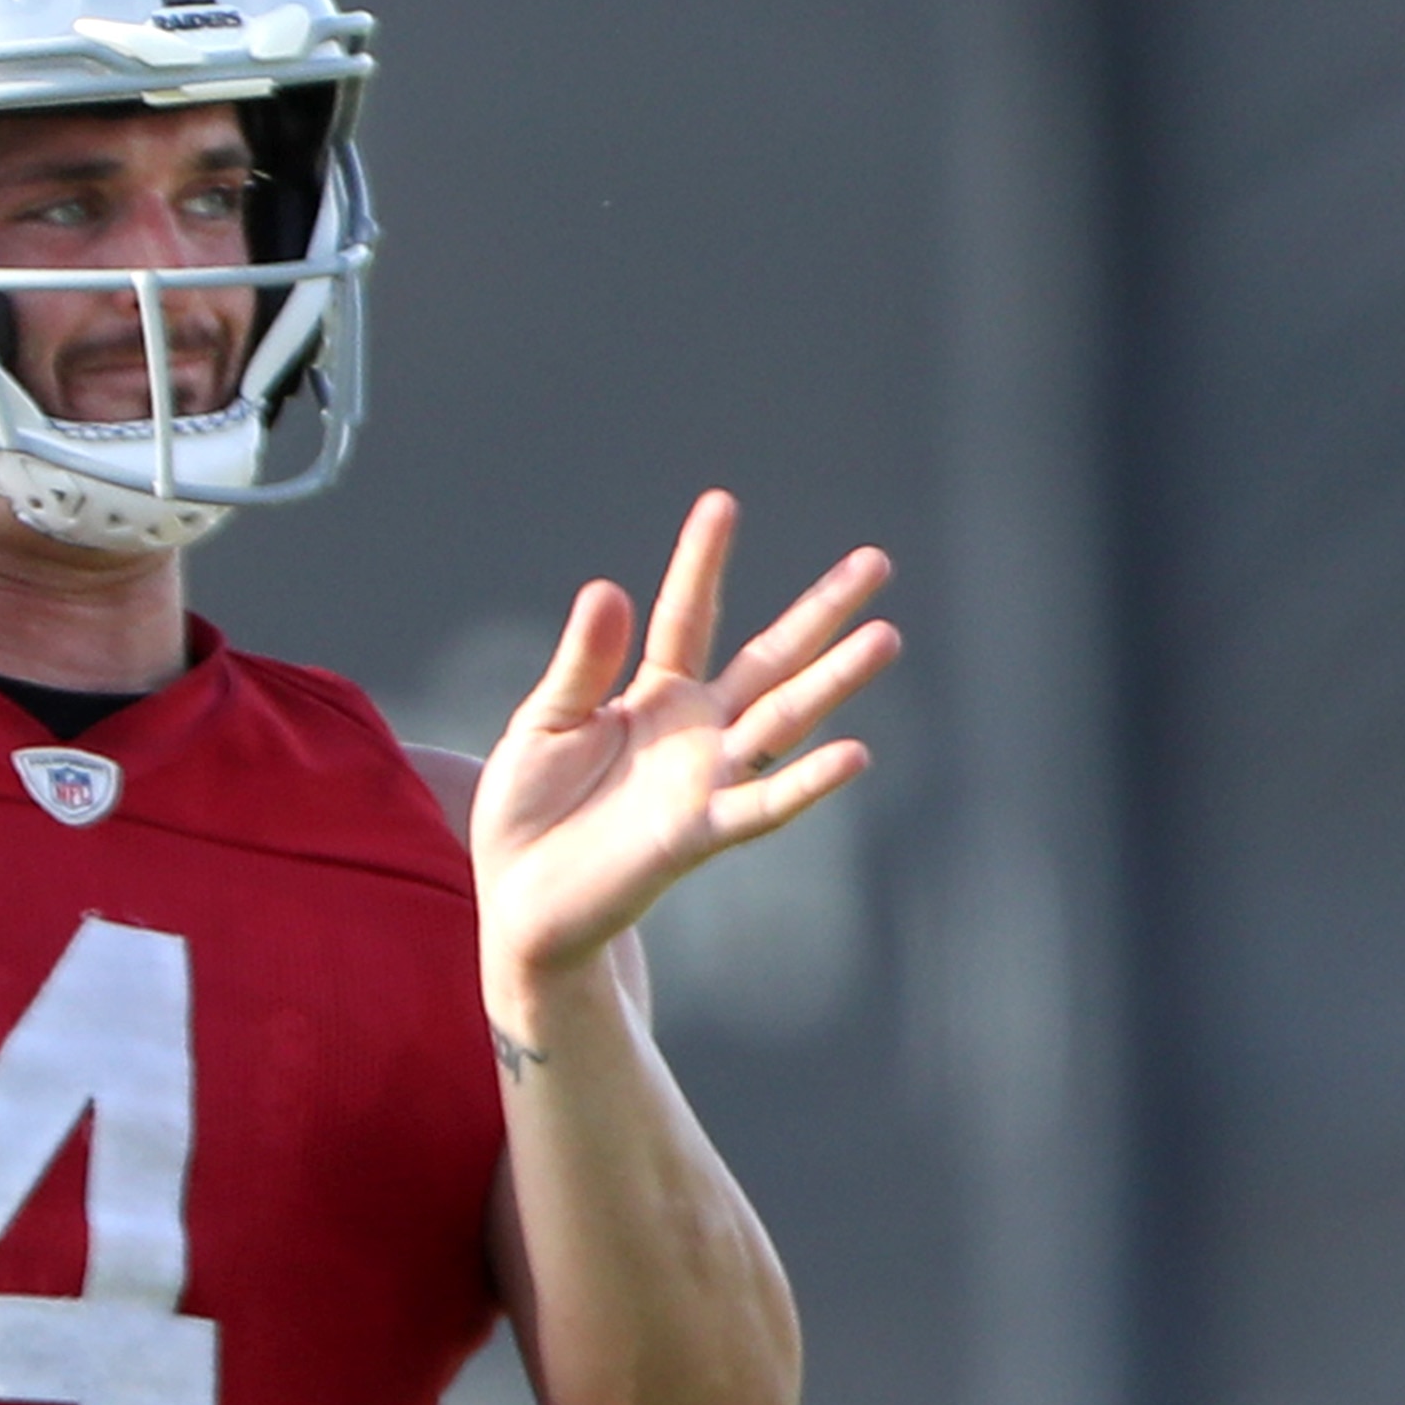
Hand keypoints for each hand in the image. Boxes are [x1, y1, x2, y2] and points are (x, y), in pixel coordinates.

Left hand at [471, 492, 897, 1003]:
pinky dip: (808, 783)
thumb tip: (608, 586)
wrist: (519, 901)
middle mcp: (696, 731)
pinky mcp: (698, 834)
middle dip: (822, 612)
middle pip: (771, 660)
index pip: (690, 614)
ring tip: (885, 636)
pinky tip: (853, 753)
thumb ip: (582, 663)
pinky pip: (762, 805)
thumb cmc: (528, 809)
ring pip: (783, 721)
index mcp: (655, 694)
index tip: (723, 502)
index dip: (704, 560)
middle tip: (876, 562)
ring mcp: (705, 780)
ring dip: (834, 682)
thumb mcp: (543, 722)